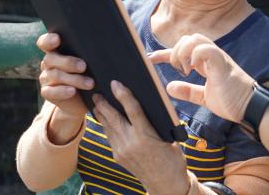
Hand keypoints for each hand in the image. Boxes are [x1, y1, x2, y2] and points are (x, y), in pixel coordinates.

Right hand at [37, 32, 92, 118]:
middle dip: (68, 62)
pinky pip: (51, 92)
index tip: (57, 39)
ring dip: (74, 79)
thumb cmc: (90, 72)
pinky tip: (72, 91)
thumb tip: (100, 47)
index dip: (49, 40)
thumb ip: (88, 53)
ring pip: (56, 75)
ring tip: (90, 83)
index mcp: (56, 50)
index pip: (45, 42)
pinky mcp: (47, 93)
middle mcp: (49, 63)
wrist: (87, 97)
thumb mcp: (90, 61)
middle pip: (51, 59)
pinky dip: (62, 91)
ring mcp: (46, 78)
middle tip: (83, 66)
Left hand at [93, 80, 190, 194]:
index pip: (132, 110)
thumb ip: (156, 122)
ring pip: (108, 127)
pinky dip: (106, 125)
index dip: (123, 95)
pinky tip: (104, 119)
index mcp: (146, 136)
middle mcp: (131, 143)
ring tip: (96, 102)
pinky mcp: (118, 156)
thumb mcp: (168, 137)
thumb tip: (144, 105)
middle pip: (113, 118)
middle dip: (104, 104)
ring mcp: (122, 150)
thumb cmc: (172, 159)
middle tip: (97, 92)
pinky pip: (110, 136)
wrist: (165, 183)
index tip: (116, 84)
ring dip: (101, 113)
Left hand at [149, 33, 253, 122]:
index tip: (150, 59)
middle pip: (188, 38)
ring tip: (185, 69)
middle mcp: (212, 56)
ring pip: (195, 39)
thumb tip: (169, 87)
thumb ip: (188, 91)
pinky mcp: (222, 64)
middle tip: (177, 70)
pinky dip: (195, 55)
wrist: (250, 107)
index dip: (165, 53)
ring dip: (183, 52)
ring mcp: (218, 58)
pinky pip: (206, 49)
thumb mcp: (204, 97)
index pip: (183, 50)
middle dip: (175, 51)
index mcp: (207, 62)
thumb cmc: (232, 101)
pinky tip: (193, 68)